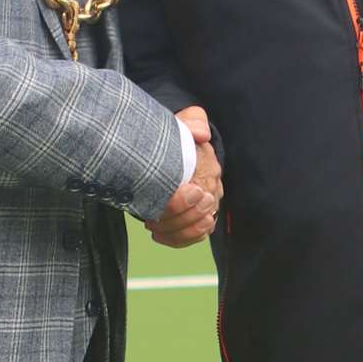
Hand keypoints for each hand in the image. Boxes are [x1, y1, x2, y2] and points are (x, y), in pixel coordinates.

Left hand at [146, 109, 223, 247]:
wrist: (175, 147)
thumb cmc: (178, 135)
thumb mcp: (185, 122)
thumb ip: (194, 122)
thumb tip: (202, 133)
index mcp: (209, 169)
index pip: (203, 194)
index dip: (183, 203)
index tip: (162, 201)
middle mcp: (212, 190)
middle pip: (201, 217)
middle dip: (175, 220)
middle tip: (151, 217)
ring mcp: (207, 206)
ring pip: (198, 230)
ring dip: (174, 231)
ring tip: (151, 224)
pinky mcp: (197, 218)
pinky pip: (192, 237)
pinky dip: (176, 239)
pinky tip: (157, 234)